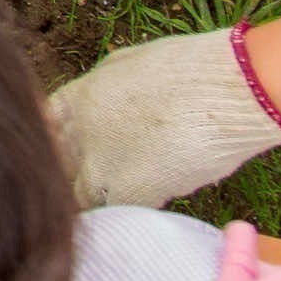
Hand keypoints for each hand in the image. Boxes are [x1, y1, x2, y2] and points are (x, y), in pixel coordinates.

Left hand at [45, 27, 280, 207]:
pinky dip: (130, 216)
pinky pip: (120, 214)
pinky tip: (144, 210)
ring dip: (97, 202)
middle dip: (70, 177)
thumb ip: (102, 91)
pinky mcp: (134, 195)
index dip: (56, 144)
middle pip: (59, 169)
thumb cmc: (192, 69)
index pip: (46, 130)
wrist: (233, 91)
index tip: (67, 154)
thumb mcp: (129, 65)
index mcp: (78, 99)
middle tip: (89, 183)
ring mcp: (104, 167)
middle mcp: (81, 135)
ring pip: (84, 198)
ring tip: (118, 202)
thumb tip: (96, 107)